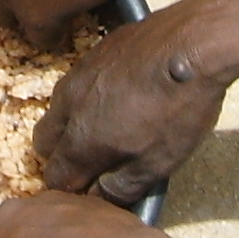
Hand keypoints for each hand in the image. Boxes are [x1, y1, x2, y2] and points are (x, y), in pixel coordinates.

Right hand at [37, 0, 231, 202]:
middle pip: (44, 142)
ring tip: (107, 125)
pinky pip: (78, 81)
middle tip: (94, 160)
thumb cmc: (179, 107)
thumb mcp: (159, 163)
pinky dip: (89, 96)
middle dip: (61, 156)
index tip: (92, 189)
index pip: (55, 177)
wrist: (194, 42)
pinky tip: (120, 95)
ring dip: (72, 123)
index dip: (72, 189)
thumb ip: (122, 187)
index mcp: (81, 141)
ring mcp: (79, 74)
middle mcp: (69, 106)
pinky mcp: (95, 51)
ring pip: (58, 108)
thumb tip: (101, 196)